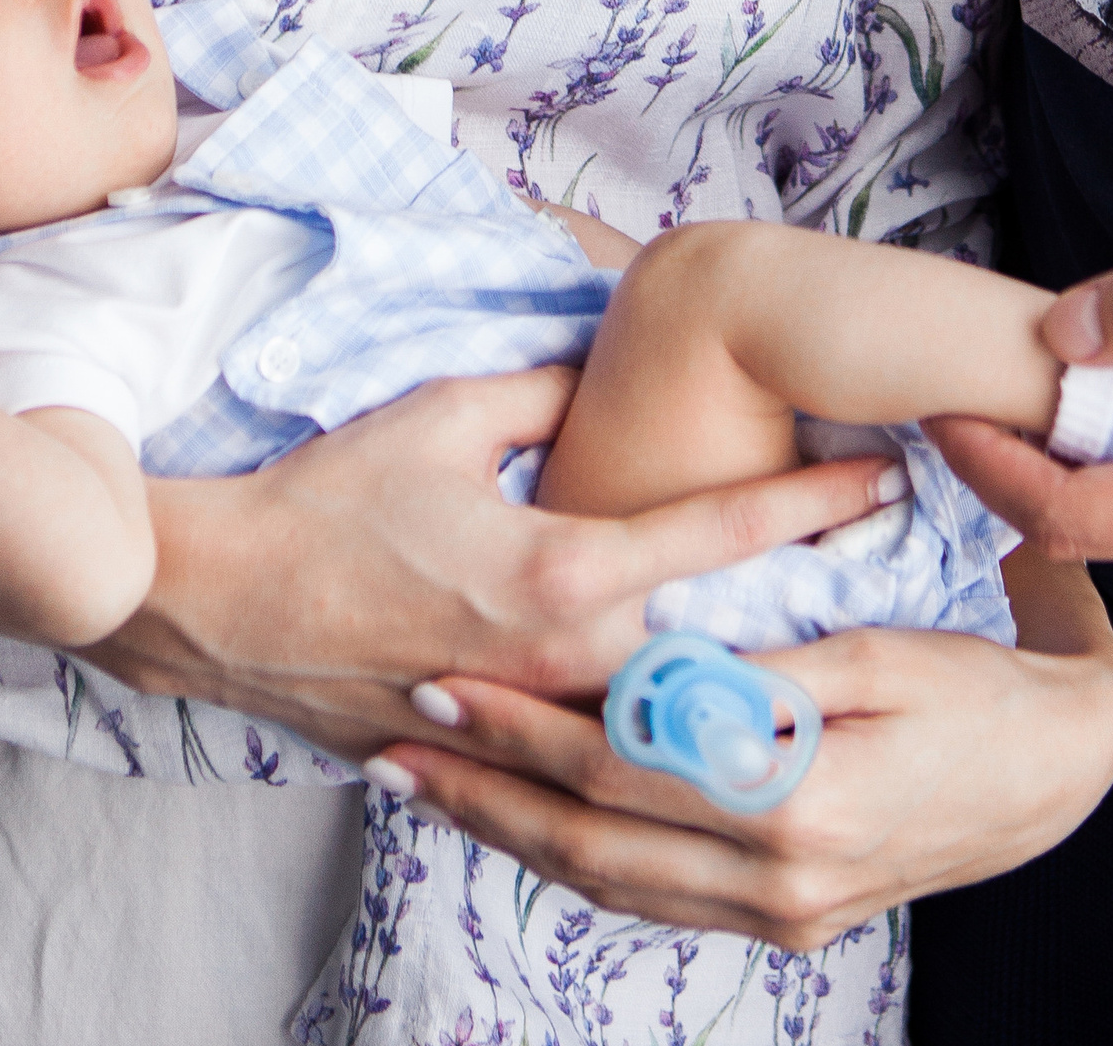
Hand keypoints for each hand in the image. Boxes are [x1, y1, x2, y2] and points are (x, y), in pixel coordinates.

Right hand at [82, 364, 900, 762]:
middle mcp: (560, 660)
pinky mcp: (489, 749)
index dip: (812, 505)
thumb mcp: (450, 412)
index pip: (720, 535)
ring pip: (667, 719)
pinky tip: (708, 714)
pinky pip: (594, 749)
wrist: (217, 600)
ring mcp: (528, 718)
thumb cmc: (328, 495)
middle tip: (896, 573)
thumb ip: (552, 390)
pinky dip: (657, 730)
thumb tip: (615, 362)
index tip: (885, 478)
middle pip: (723, 649)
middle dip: (813, 613)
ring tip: (833, 646)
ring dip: (749, 683)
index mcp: (562, 570)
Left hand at [379, 554, 1112, 950]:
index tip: (449, 679)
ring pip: (613, 883)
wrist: (1065, 773)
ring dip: (514, 835)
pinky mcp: (788, 925)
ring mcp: (782, 918)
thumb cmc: (982, 685)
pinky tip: (533, 829)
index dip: (525, 725)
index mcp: (797, 804)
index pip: (621, 763)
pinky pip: (658, 901)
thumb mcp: (881, 654)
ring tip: (432, 787)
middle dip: (488, 788)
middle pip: (595, 837)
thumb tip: (654, 662)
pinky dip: (584, 864)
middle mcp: (778, 884)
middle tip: (400, 739)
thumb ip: (764, 673)